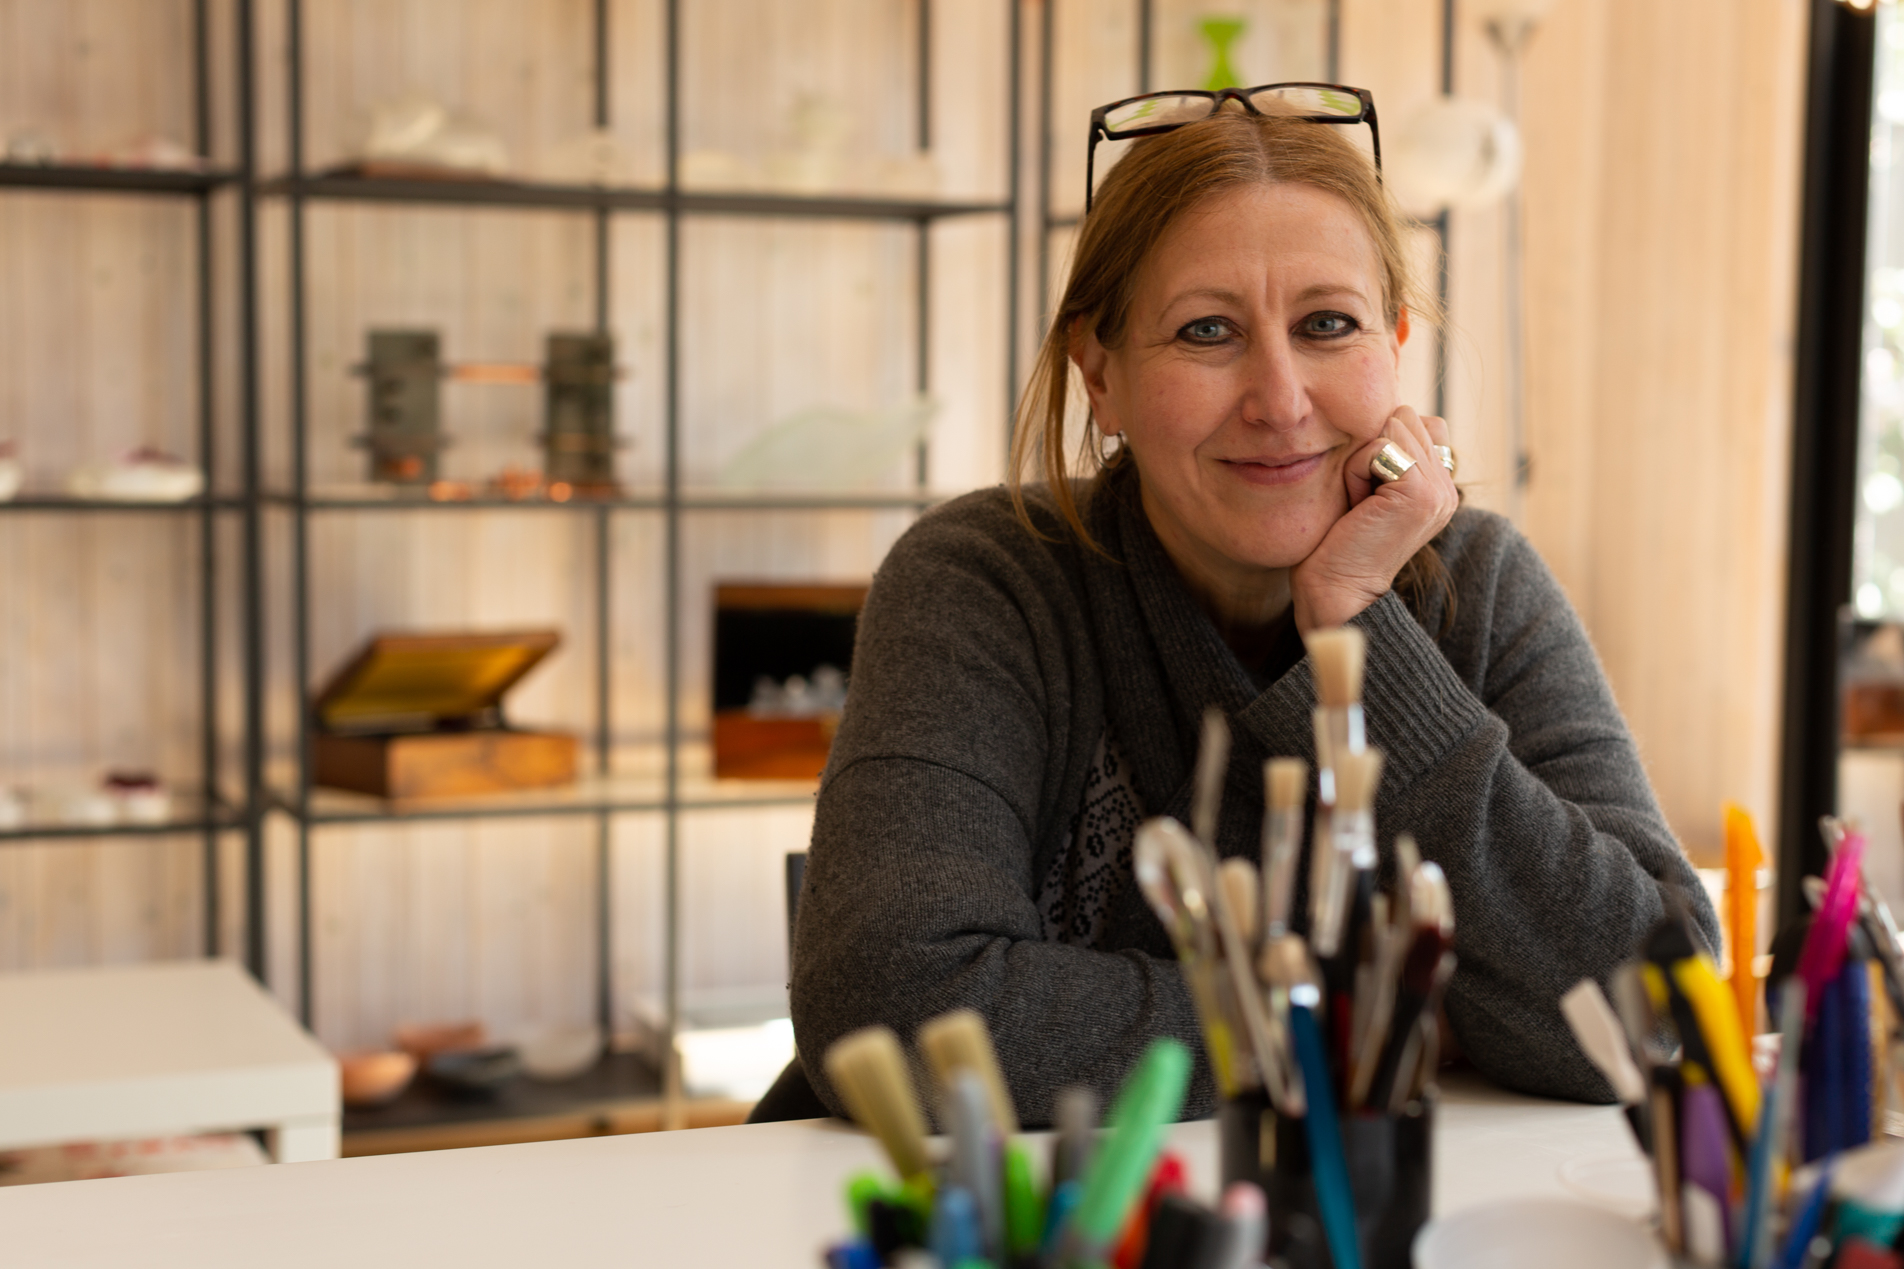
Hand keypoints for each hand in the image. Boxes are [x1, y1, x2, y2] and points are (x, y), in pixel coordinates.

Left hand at [1291, 406, 1457, 632]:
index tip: (1367, 493)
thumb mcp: (1369, 486)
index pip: (1418, 422)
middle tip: (1361, 499)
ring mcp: (1438, 490)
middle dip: (1370, 449)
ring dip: (1361, 461)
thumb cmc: (1338, 540)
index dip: (1381, 445)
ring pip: (1391, 428)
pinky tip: (1357, 506)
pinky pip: (1379, 446)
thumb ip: (1389, 452)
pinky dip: (1356, 471)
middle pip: (1404, 417)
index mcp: (1440, 485)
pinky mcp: (1419, 492)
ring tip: (1360, 503)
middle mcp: (1447, 487)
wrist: (1336, 590)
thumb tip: (1389, 409)